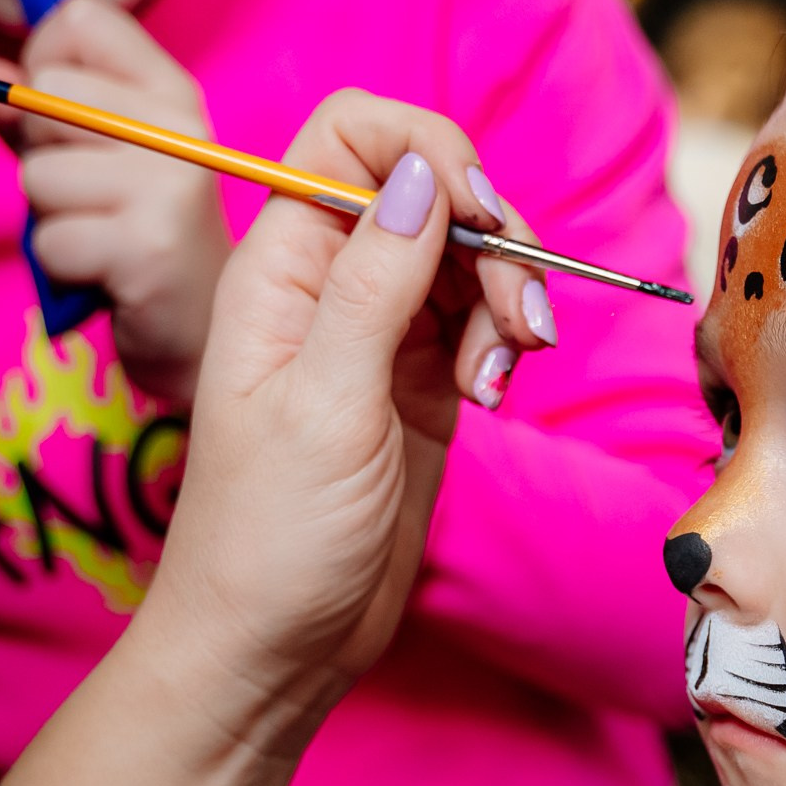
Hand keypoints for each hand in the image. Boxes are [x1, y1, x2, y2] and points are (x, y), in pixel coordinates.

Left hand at [0, 0, 231, 401]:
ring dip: (50, 219)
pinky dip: (61, 266)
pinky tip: (103, 274)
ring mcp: (169, 186)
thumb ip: (37, 117)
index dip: (45, 62)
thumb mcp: (93, 163)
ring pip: (39, 175)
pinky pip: (49, 240)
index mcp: (171, 92)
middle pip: (47, 95)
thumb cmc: (140, 240)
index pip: (80, 19)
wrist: (198, 334)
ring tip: (99, 239)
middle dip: (44, 154)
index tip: (67, 117)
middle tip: (92, 198)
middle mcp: (178, 128)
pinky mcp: (148, 246)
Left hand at [136, 89, 551, 758]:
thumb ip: (376, 280)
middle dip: (495, 240)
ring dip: (510, 300)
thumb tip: (426, 170)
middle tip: (518, 320)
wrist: (272, 648)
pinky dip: (504, 347)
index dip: (428, 152)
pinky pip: (480, 324)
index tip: (480, 217)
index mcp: (280, 266)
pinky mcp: (418, 385)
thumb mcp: (324, 403)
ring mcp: (376, 333)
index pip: (352, 137)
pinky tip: (495, 398)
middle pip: (433, 192)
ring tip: (506, 375)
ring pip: (469, 258)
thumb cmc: (268, 538)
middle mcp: (327, 284)